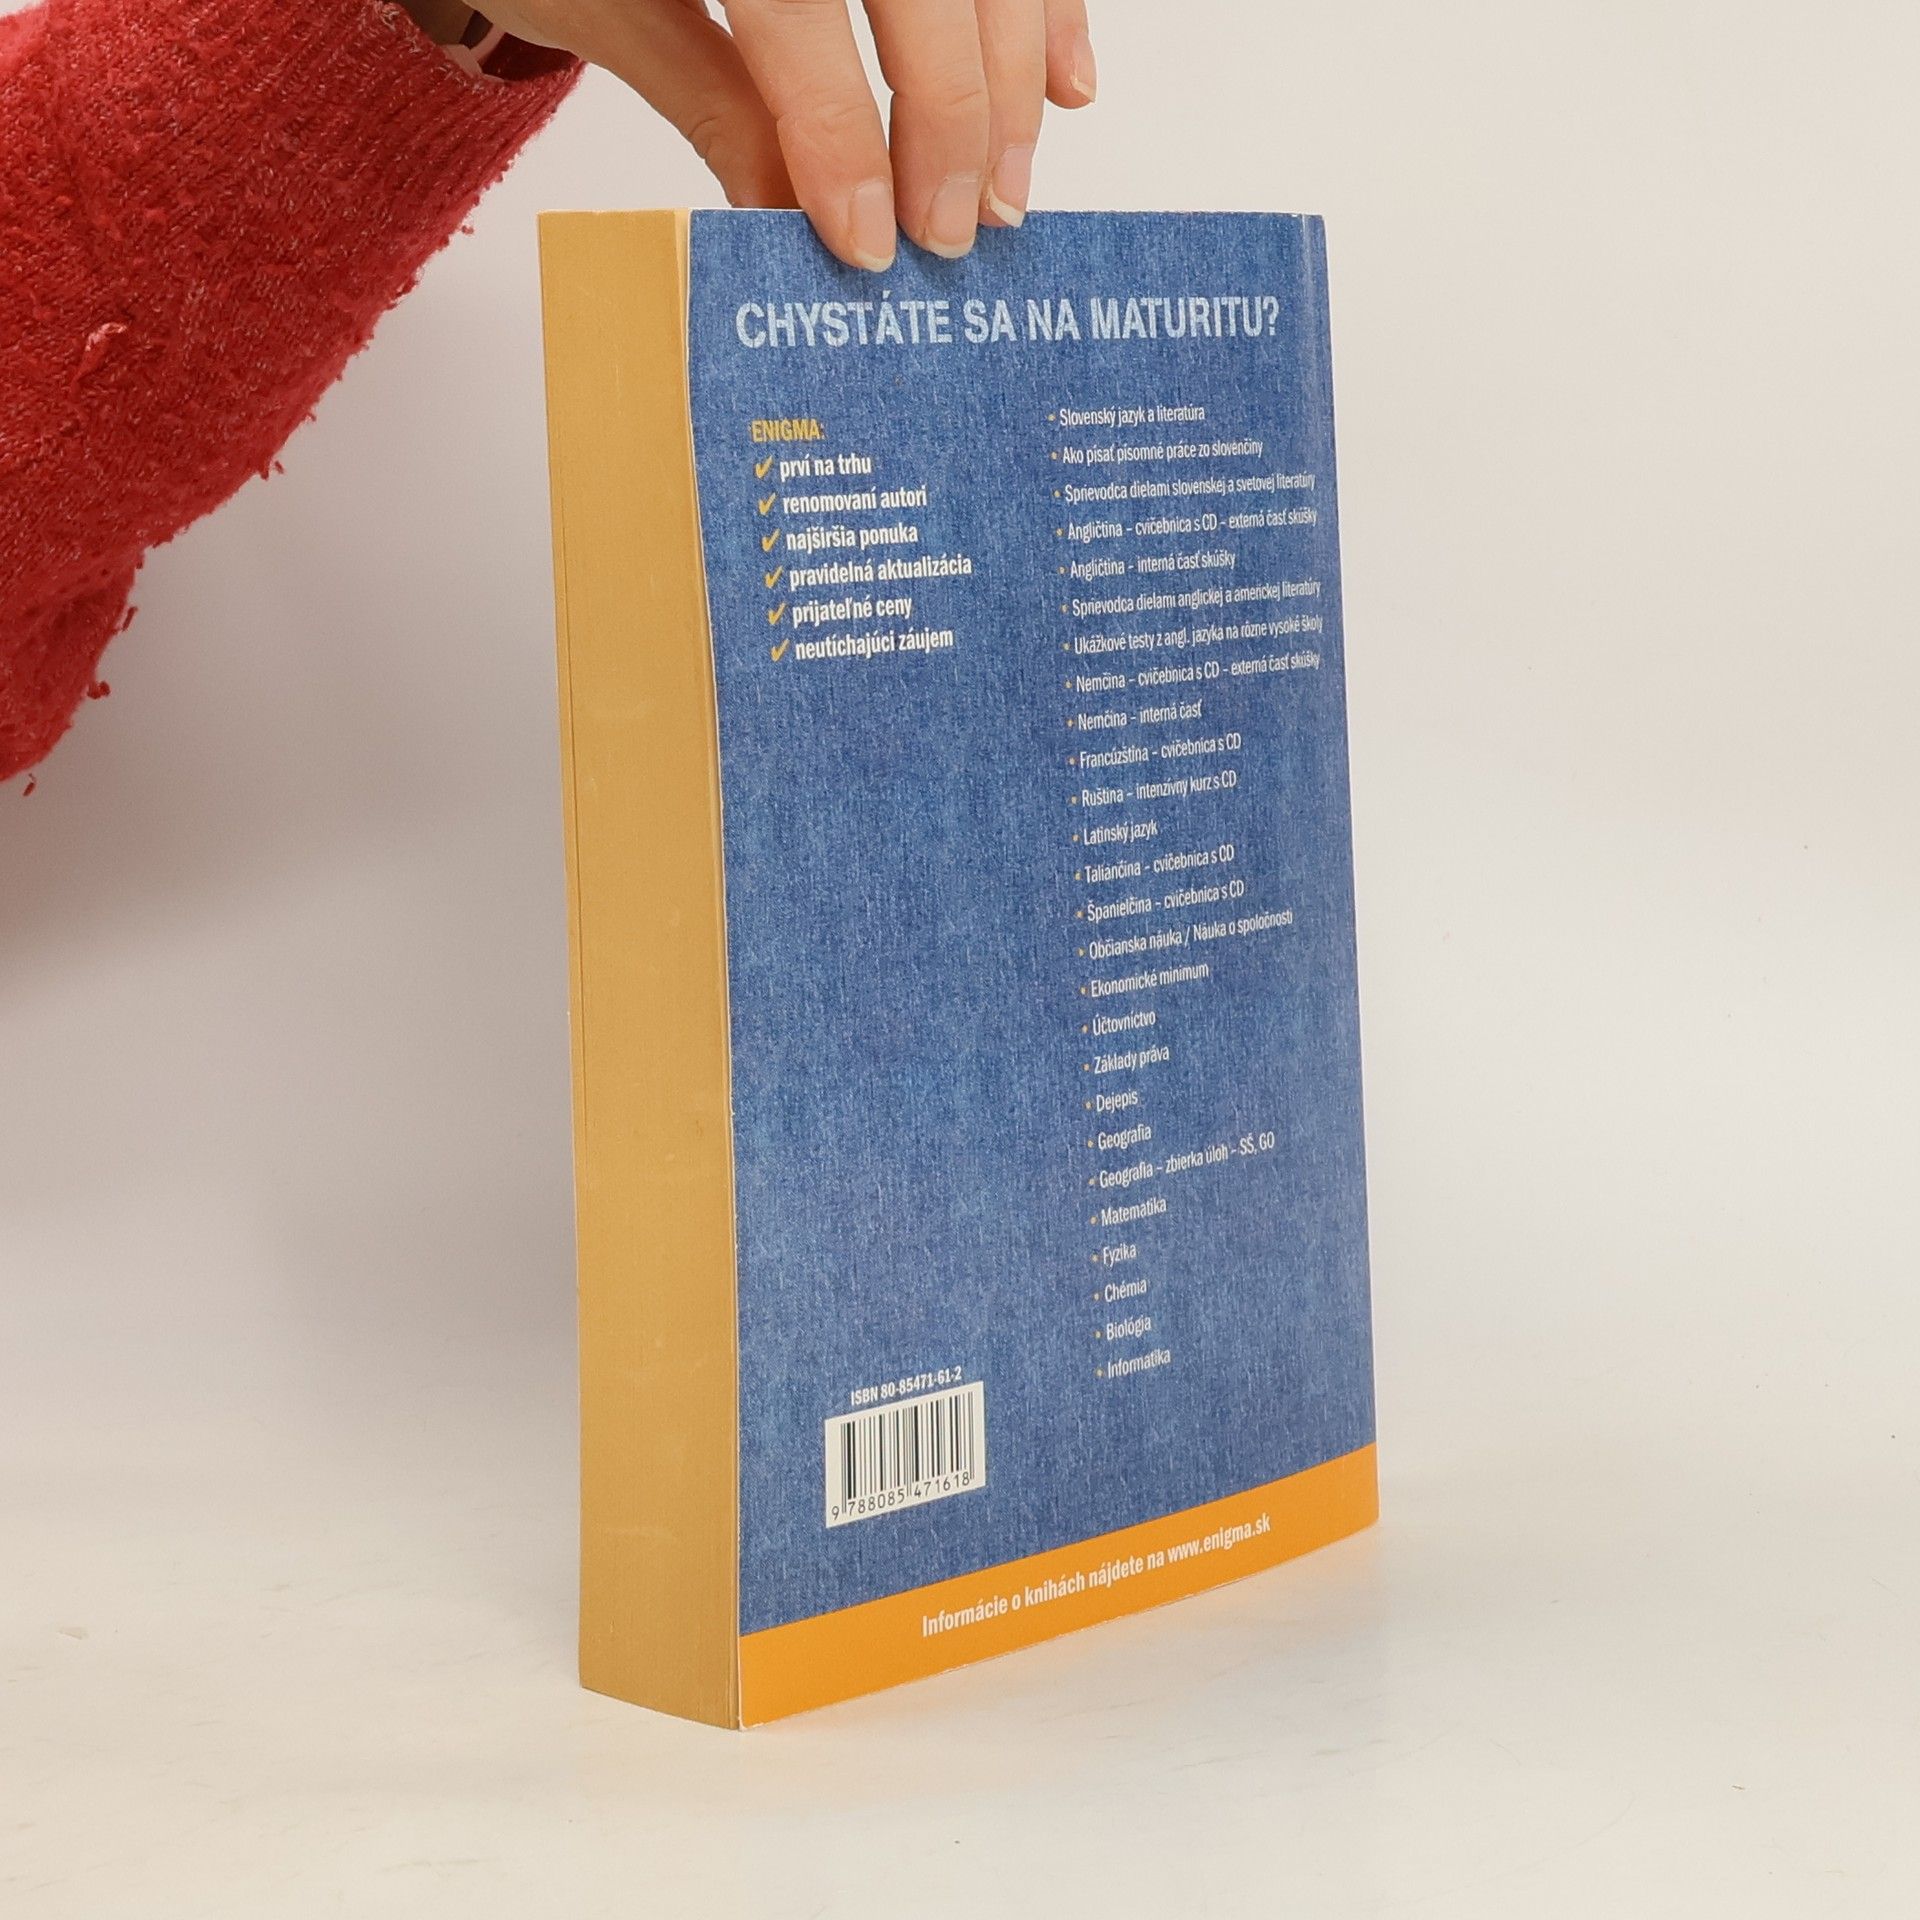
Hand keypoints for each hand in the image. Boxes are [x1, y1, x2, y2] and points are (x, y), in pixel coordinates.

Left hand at [475, 0, 1096, 268]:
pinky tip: (1064, 89)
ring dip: (1014, 80)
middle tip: (950, 235)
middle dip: (952, 119)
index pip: (800, 11)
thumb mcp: (609, 11)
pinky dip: (1050, 11)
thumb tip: (800, 227)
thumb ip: (713, 105)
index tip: (870, 243)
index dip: (844, 135)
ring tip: (1003, 192)